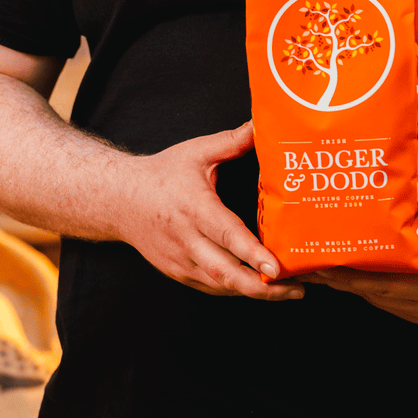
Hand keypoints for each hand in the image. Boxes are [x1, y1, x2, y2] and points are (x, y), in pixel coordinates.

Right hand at [119, 121, 303, 301]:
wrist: (120, 200)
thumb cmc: (162, 174)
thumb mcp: (196, 152)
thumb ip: (231, 141)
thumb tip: (260, 124)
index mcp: (194, 208)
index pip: (226, 234)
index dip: (252, 253)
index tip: (275, 267)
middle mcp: (187, 239)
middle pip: (226, 273)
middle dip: (263, 287)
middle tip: (297, 290)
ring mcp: (181, 261)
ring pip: (220, 285)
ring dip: (254, 292)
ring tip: (289, 291)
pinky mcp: (178, 273)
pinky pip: (211, 287)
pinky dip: (236, 290)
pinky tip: (260, 287)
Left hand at [294, 164, 417, 322]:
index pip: (382, 285)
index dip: (350, 275)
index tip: (323, 263)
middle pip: (370, 292)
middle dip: (337, 277)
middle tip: (305, 260)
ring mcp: (417, 310)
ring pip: (373, 296)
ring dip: (346, 280)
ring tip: (315, 260)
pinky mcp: (415, 305)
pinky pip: (382, 295)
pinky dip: (362, 281)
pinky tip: (343, 263)